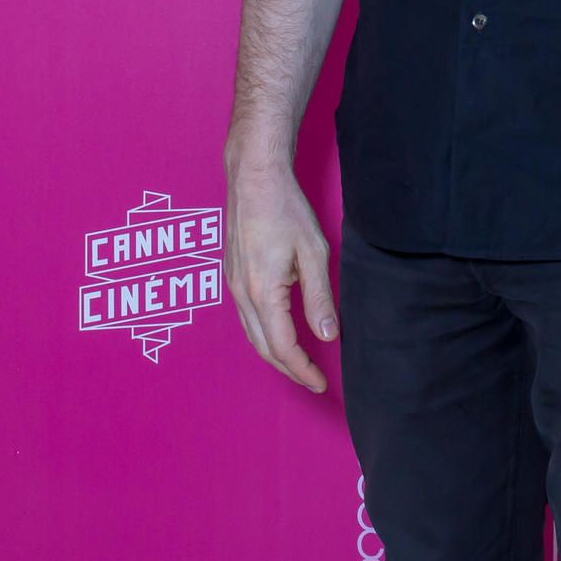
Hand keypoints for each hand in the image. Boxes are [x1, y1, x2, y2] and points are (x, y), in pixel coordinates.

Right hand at [222, 164, 337, 393]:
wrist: (253, 177)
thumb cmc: (285, 209)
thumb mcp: (314, 253)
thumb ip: (320, 298)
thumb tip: (328, 335)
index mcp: (262, 292)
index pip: (282, 347)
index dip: (303, 369)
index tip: (321, 382)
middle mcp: (241, 294)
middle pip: (263, 348)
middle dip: (289, 369)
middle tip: (313, 379)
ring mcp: (233, 284)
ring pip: (251, 334)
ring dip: (274, 354)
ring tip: (300, 363)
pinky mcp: (232, 275)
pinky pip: (245, 317)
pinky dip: (263, 334)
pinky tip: (279, 332)